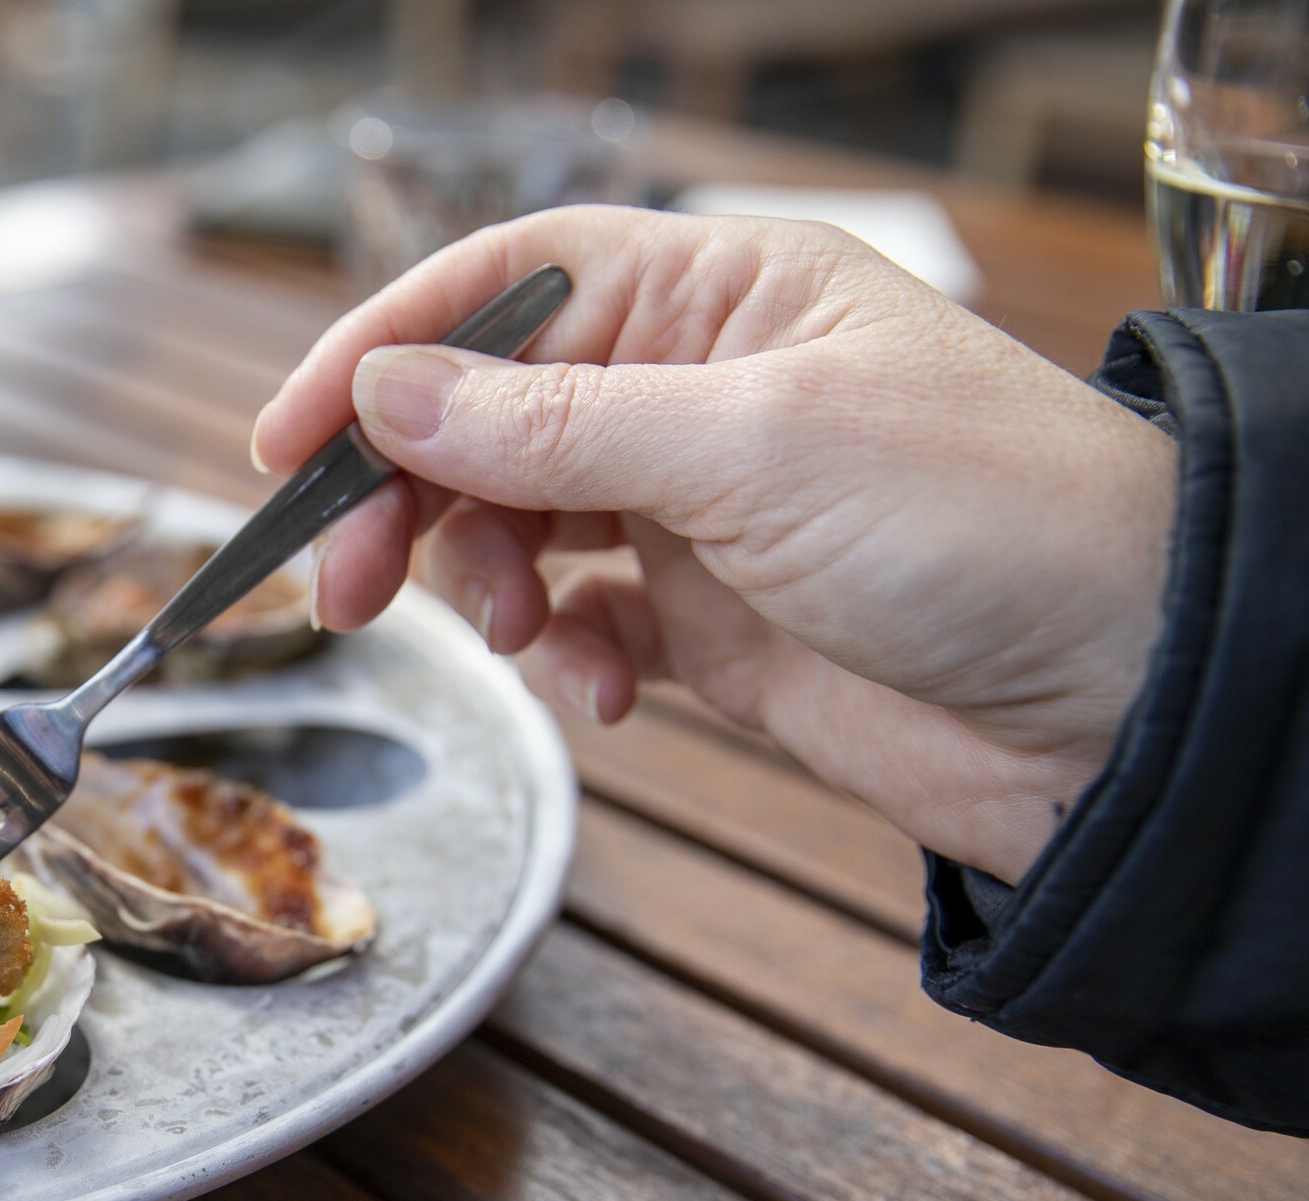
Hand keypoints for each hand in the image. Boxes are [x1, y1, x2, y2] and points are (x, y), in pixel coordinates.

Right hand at [251, 206, 1176, 884]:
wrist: (1126, 705)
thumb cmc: (988, 523)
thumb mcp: (751, 449)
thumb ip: (552, 429)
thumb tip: (385, 392)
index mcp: (716, 293)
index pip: (502, 287)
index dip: (378, 353)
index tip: (284, 444)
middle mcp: (695, 387)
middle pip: (482, 419)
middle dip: (407, 501)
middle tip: (342, 588)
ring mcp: (699, 507)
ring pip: (515, 528)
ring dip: (489, 587)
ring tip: (531, 638)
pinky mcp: (711, 620)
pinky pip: (579, 623)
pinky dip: (565, 659)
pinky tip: (608, 693)